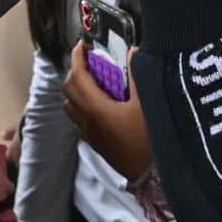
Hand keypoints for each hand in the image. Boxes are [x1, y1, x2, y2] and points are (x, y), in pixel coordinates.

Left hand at [64, 43, 151, 180]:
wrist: (152, 177)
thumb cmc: (151, 139)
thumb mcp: (148, 103)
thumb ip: (138, 74)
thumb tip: (133, 50)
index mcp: (96, 108)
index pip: (77, 76)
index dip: (78, 57)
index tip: (84, 44)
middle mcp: (87, 121)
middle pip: (69, 90)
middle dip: (76, 71)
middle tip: (92, 60)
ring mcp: (90, 135)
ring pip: (70, 106)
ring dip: (77, 89)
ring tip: (95, 81)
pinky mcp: (96, 145)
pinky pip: (78, 121)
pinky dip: (82, 107)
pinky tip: (101, 105)